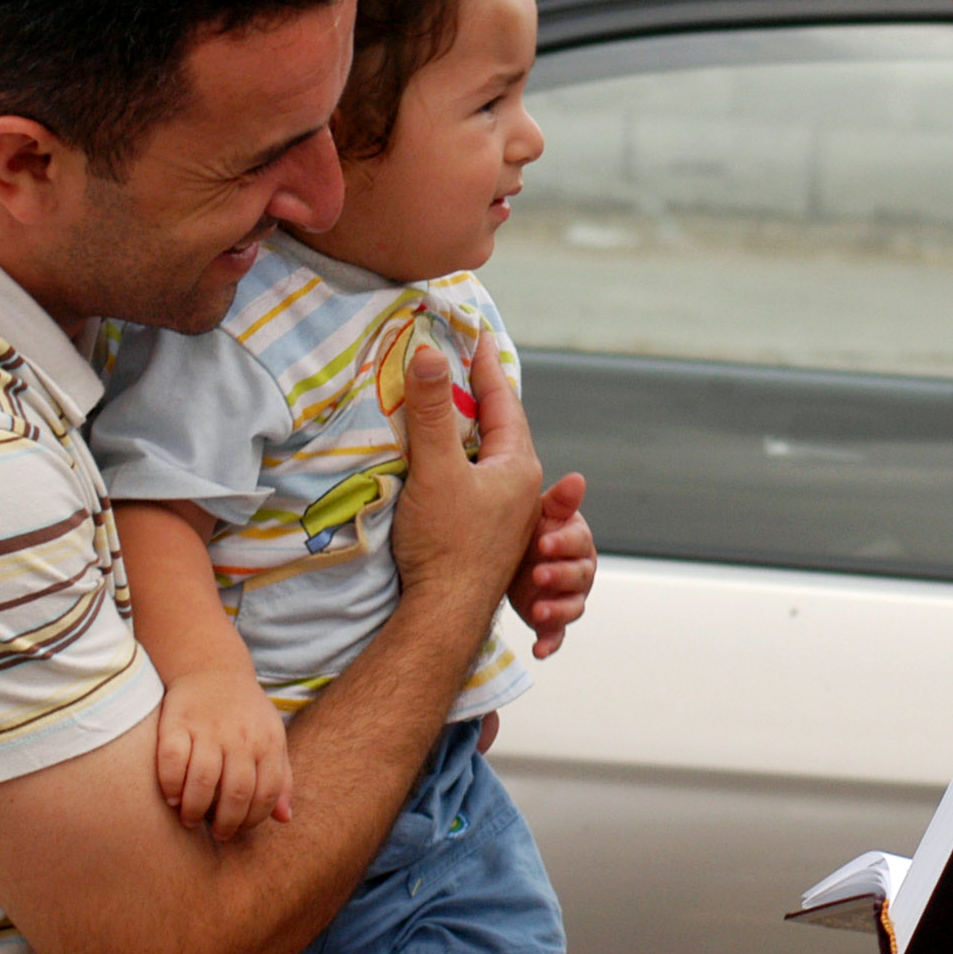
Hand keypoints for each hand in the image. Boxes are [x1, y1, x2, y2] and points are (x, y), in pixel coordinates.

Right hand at [152, 666, 293, 843]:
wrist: (212, 667)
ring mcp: (208, 729)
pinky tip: (171, 797)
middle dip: (226, 823)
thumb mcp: (272, 738)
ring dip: (196, 809)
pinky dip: (171, 784)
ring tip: (191, 818)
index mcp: (267, 742)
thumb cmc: (246, 714)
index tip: (239, 829)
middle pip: (236, 792)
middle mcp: (240, 736)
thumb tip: (285, 819)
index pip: (266, 794)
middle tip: (217, 832)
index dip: (253, 820)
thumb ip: (281, 778)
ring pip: (204, 780)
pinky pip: (172, 761)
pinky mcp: (177, 723)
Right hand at [393, 345, 542, 616]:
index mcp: (518, 466)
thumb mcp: (436, 470)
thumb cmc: (445, 544)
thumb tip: (431, 355)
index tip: (478, 337)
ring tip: (452, 411)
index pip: (502, 402)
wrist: (444, 616)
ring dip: (472, 432)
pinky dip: (464, 464)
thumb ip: (432, 412)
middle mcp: (521, 489)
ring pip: (491, 459)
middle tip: (465, 366)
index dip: (485, 367)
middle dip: (482, 396)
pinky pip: (480, 484)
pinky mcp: (488, 537)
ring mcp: (507, 516)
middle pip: (501, 429)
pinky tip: (446, 469)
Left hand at [505, 472, 595, 658]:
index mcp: (577, 541)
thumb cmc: (530, 531)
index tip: (543, 542)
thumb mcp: (541, 513)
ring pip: (572, 607)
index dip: (562, 543)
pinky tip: (538, 650)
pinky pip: (556, 636)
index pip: (578, 541)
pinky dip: (549, 643)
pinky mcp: (552, 621)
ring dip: (557, 610)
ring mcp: (566, 598)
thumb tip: (577, 479)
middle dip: (559, 576)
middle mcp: (578, 571)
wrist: (512, 557)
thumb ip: (560, 502)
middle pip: (579, 576)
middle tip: (538, 574)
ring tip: (538, 611)